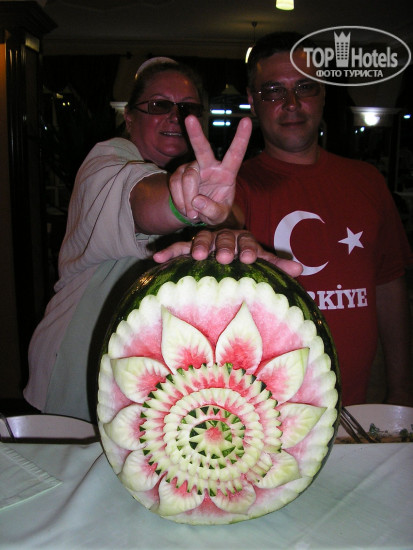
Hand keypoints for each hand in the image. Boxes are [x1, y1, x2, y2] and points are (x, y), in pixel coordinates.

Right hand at [153, 229, 302, 277]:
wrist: (225, 254)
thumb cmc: (244, 260)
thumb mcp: (260, 261)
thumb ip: (276, 265)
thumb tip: (300, 270)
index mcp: (243, 239)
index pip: (247, 241)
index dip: (247, 249)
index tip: (248, 260)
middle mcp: (224, 236)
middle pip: (223, 238)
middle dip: (224, 247)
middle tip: (224, 258)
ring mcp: (206, 240)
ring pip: (201, 239)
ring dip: (199, 246)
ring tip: (197, 256)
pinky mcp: (189, 247)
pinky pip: (178, 247)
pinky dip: (170, 251)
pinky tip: (157, 258)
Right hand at [168, 116, 251, 224]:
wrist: (196, 215)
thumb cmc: (214, 211)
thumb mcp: (219, 217)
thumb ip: (212, 211)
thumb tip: (197, 201)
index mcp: (227, 173)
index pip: (235, 154)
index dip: (241, 138)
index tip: (246, 120)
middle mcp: (209, 165)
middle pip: (202, 149)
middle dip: (196, 134)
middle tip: (189, 118)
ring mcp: (192, 167)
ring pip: (187, 178)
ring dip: (187, 199)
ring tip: (192, 213)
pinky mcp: (178, 173)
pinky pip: (175, 184)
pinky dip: (179, 200)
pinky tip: (185, 208)